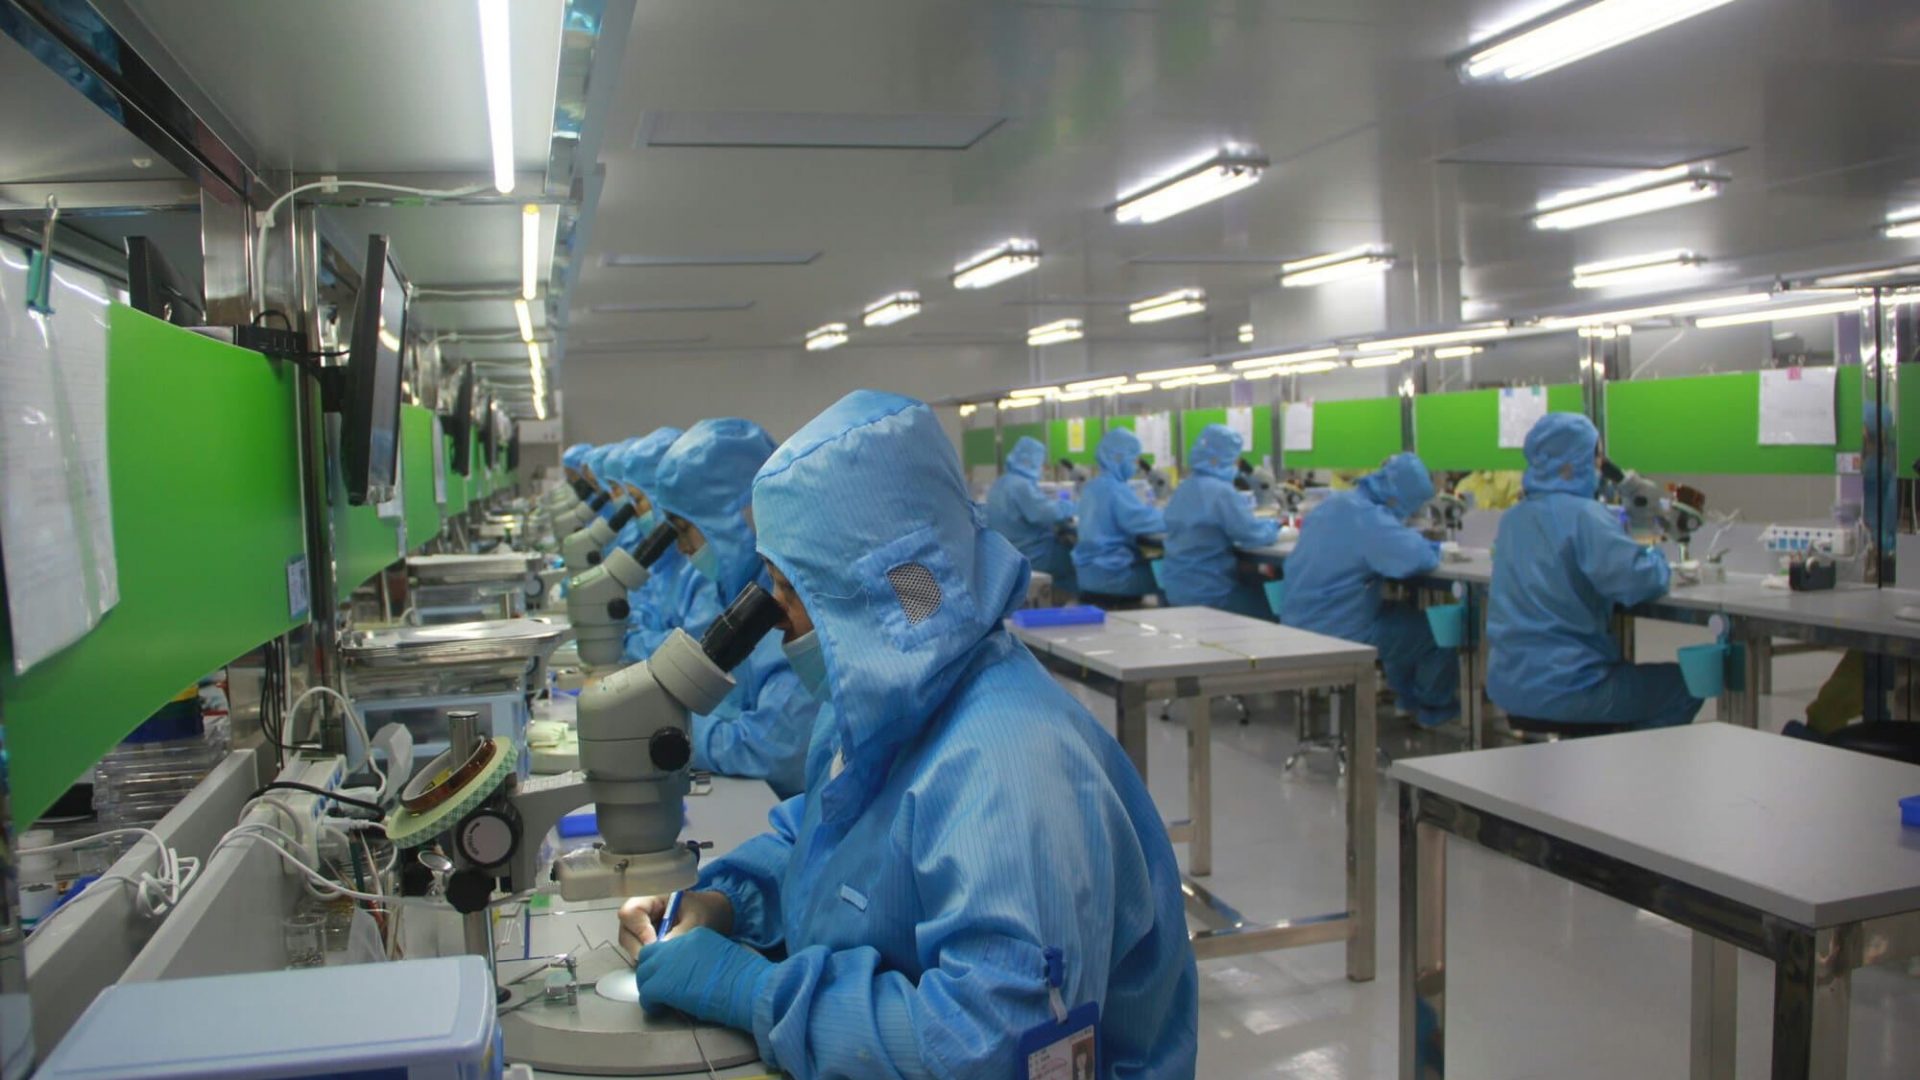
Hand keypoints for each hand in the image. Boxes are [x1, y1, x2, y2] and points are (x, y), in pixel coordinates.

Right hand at [616, 890, 733, 955]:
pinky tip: (662, 959)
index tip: (655, 943)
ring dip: (643, 954)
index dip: (639, 930)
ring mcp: (641, 926)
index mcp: (652, 897)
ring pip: (629, 944)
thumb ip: (679, 933)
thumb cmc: (705, 911)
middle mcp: (642, 912)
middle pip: (625, 931)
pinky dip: (647, 959)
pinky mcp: (645, 940)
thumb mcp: (696, 920)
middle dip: (639, 947)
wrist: (714, 915)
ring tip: (663, 958)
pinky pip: (637, 951)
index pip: (631, 912)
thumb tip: (660, 950)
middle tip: (657, 957)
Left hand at [634, 926, 773, 1030]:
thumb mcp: (720, 956)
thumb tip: (690, 974)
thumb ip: (701, 958)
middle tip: (659, 987)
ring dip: (649, 986)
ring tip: (658, 1000)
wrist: (746, 986)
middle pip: (650, 955)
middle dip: (651, 971)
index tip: (673, 975)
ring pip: (644, 973)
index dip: (667, 962)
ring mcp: (667, 963)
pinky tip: (659, 1009)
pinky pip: (646, 993)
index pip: (668, 945)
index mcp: (694, 935)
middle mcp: (678, 944)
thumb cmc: (744, 975)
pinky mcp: (662, 984)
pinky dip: (650, 1003)